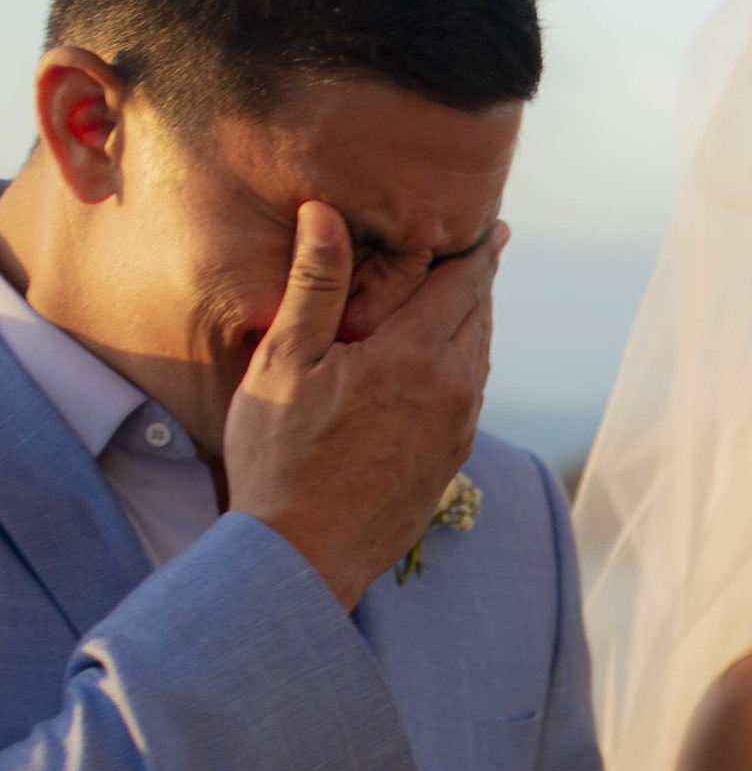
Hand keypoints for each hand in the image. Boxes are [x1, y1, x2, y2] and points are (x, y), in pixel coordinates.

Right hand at [224, 200, 504, 609]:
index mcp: (415, 354)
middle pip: (479, 317)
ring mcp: (457, 433)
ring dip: (472, 325)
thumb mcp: (284, 363)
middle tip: (478, 251)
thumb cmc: (279, 458)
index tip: (491, 223)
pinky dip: (463, 367)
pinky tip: (438, 369)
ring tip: (460, 303)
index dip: (477, 247)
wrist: (300, 559)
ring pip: (479, 359)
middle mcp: (453, 390)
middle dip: (477, 281)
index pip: (464, 281)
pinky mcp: (449, 466)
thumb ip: (316, 285)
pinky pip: (469, 398)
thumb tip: (327, 211)